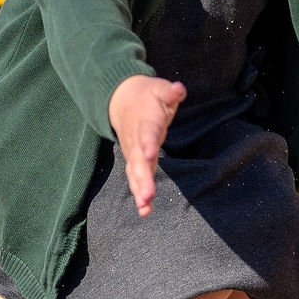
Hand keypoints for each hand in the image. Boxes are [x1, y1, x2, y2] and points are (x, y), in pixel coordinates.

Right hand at [107, 75, 185, 215]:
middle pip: (138, 161)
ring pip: (135, 172)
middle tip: (148, 194)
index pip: (147, 133)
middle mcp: (137, 140)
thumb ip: (169, 91)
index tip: (150, 154)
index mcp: (146, 121)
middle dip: (143, 178)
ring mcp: (134, 152)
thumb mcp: (159, 88)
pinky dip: (139, 193)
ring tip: (145, 206)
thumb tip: (178, 89)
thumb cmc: (147, 95)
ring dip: (140, 189)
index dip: (148, 144)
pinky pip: (135, 178)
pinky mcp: (134, 160)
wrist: (120, 99)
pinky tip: (145, 210)